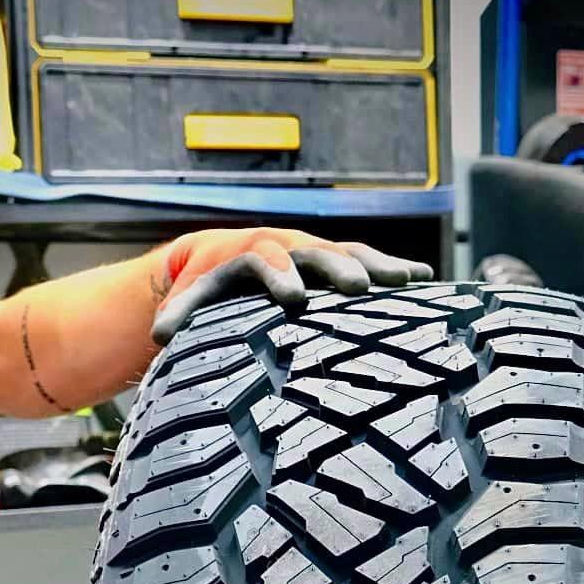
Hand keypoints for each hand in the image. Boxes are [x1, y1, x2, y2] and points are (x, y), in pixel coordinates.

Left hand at [151, 227, 433, 345]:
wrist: (218, 260)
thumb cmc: (204, 291)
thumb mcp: (189, 301)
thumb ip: (178, 314)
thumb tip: (158, 334)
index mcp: (250, 256)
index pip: (265, 260)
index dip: (279, 275)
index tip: (293, 298)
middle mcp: (286, 248)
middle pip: (314, 253)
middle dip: (335, 269)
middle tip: (357, 289)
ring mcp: (314, 255)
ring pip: (347, 255)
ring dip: (376, 268)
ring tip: (407, 281)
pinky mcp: (333, 266)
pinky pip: (366, 264)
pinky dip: (392, 271)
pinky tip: (426, 282)